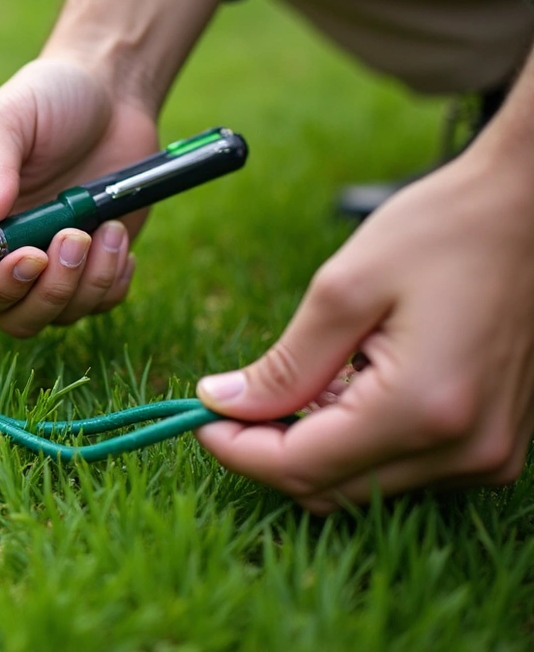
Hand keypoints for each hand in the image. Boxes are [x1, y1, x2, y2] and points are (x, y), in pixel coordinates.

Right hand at [0, 57, 155, 336]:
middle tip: (60, 243)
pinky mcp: (82, 270)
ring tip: (99, 232)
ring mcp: (36, 262)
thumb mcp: (8, 118)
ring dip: (72, 286)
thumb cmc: (48, 97)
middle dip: (23, 286)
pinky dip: (105, 286)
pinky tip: (115, 241)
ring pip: (37, 315)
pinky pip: (88, 308)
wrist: (114, 96)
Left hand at [194, 143, 533, 512]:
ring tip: (302, 379)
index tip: (199, 414)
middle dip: (268, 450)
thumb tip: (222, 403)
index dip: (237, 449)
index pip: (300, 468)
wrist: (532, 209)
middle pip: (330, 489)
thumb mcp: (344, 288)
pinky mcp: (496, 445)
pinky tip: (348, 386)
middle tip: (234, 398)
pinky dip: (358, 440)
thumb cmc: (445, 230)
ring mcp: (488, 454)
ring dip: (314, 446)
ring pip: (363, 485)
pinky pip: (403, 468)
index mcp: (423, 411)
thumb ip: (284, 363)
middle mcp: (464, 450)